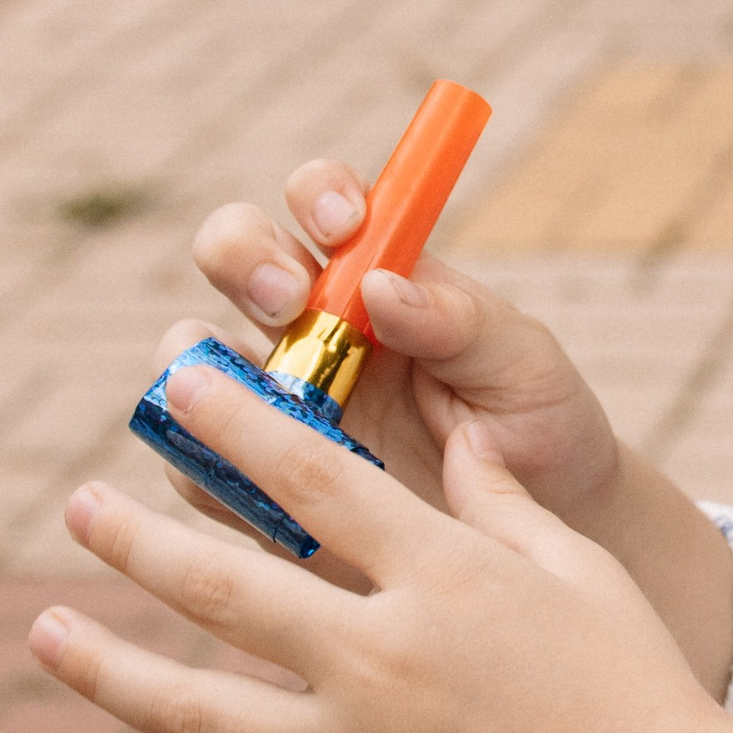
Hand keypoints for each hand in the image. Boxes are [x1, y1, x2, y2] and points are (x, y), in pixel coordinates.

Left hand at [43, 351, 732, 732]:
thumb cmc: (639, 690)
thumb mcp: (581, 572)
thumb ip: (500, 502)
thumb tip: (453, 434)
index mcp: (447, 578)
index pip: (313, 477)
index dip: (236, 421)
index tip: (182, 382)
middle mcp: (386, 661)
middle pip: (225, 585)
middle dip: (136, 537)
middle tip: (80, 503)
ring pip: (194, 709)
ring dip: (105, 665)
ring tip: (45, 628)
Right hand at [170, 157, 732, 687]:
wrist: (543, 537)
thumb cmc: (539, 430)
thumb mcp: (525, 368)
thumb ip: (463, 322)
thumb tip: (384, 285)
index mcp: (375, 277)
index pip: (322, 202)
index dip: (318, 195)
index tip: (345, 225)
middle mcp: (309, 326)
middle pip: (233, 255)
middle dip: (243, 259)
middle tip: (288, 302)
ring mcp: (271, 402)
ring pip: (189, 357)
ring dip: (200, 362)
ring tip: (257, 398)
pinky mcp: (252, 483)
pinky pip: (193, 466)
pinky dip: (199, 464)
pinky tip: (246, 482)